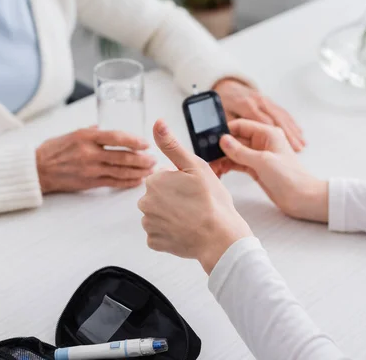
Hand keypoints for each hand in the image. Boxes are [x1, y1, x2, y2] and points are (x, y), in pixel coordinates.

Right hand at [36, 127, 154, 193]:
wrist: (38, 171)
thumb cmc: (53, 150)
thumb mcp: (71, 133)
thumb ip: (91, 131)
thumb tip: (105, 128)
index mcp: (86, 137)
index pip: (115, 137)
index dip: (133, 141)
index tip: (146, 143)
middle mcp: (89, 153)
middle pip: (122, 156)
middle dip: (142, 159)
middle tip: (154, 159)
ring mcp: (90, 169)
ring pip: (120, 171)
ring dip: (139, 171)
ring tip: (151, 170)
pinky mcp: (90, 182)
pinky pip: (114, 182)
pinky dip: (128, 182)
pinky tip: (138, 180)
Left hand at [138, 120, 251, 273]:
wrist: (220, 238)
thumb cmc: (212, 202)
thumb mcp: (196, 166)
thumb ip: (172, 145)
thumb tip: (157, 123)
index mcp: (155, 181)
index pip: (163, 176)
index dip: (180, 181)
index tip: (194, 189)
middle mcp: (145, 202)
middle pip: (159, 195)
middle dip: (173, 197)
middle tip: (194, 203)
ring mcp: (149, 224)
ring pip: (158, 214)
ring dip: (170, 215)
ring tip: (191, 218)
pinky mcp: (154, 242)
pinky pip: (159, 233)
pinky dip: (169, 232)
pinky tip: (185, 230)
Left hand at [214, 78, 304, 151]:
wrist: (227, 86)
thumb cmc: (224, 102)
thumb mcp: (222, 114)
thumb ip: (227, 126)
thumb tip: (230, 141)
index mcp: (246, 105)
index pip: (263, 121)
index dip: (274, 135)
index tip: (283, 146)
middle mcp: (259, 101)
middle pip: (277, 119)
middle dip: (289, 134)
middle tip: (298, 148)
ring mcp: (266, 101)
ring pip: (282, 116)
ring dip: (293, 130)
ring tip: (302, 144)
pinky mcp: (270, 102)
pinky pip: (283, 113)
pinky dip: (292, 123)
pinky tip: (299, 132)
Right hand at [218, 119, 328, 222]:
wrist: (302, 198)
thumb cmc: (290, 177)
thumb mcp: (263, 162)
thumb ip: (241, 151)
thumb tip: (223, 140)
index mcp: (267, 133)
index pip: (241, 125)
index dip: (225, 131)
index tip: (210, 139)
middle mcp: (262, 142)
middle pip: (235, 139)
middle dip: (221, 147)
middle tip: (208, 157)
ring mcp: (258, 155)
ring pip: (235, 152)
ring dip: (223, 158)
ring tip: (213, 167)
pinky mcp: (256, 168)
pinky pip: (238, 163)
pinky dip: (228, 166)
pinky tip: (220, 171)